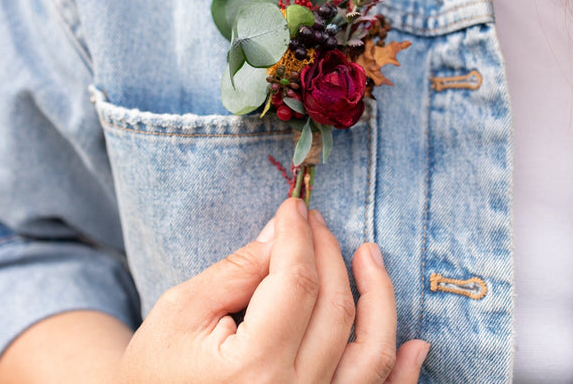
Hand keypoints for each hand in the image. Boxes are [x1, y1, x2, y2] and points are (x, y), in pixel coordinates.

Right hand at [115, 197, 428, 382]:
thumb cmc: (155, 371)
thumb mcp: (180, 312)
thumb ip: (237, 270)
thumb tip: (285, 231)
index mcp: (252, 368)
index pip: (295, 282)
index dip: (299, 236)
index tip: (295, 206)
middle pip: (336, 309)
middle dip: (329, 254)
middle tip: (316, 222)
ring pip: (372, 354)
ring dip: (380, 299)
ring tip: (371, 255)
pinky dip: (405, 374)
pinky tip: (416, 342)